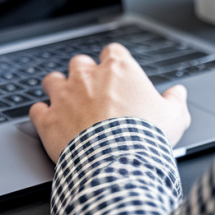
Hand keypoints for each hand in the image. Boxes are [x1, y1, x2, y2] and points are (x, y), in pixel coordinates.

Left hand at [29, 43, 191, 161]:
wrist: (119, 163)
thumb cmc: (147, 138)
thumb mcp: (174, 117)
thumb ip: (175, 100)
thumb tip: (178, 93)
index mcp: (118, 70)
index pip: (112, 51)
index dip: (113, 63)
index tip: (116, 76)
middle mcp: (87, 77)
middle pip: (79, 63)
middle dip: (83, 75)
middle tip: (92, 93)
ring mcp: (63, 96)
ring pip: (52, 80)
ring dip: (57, 89)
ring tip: (65, 102)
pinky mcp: (47, 119)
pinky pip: (36, 109)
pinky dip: (42, 115)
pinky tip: (50, 122)